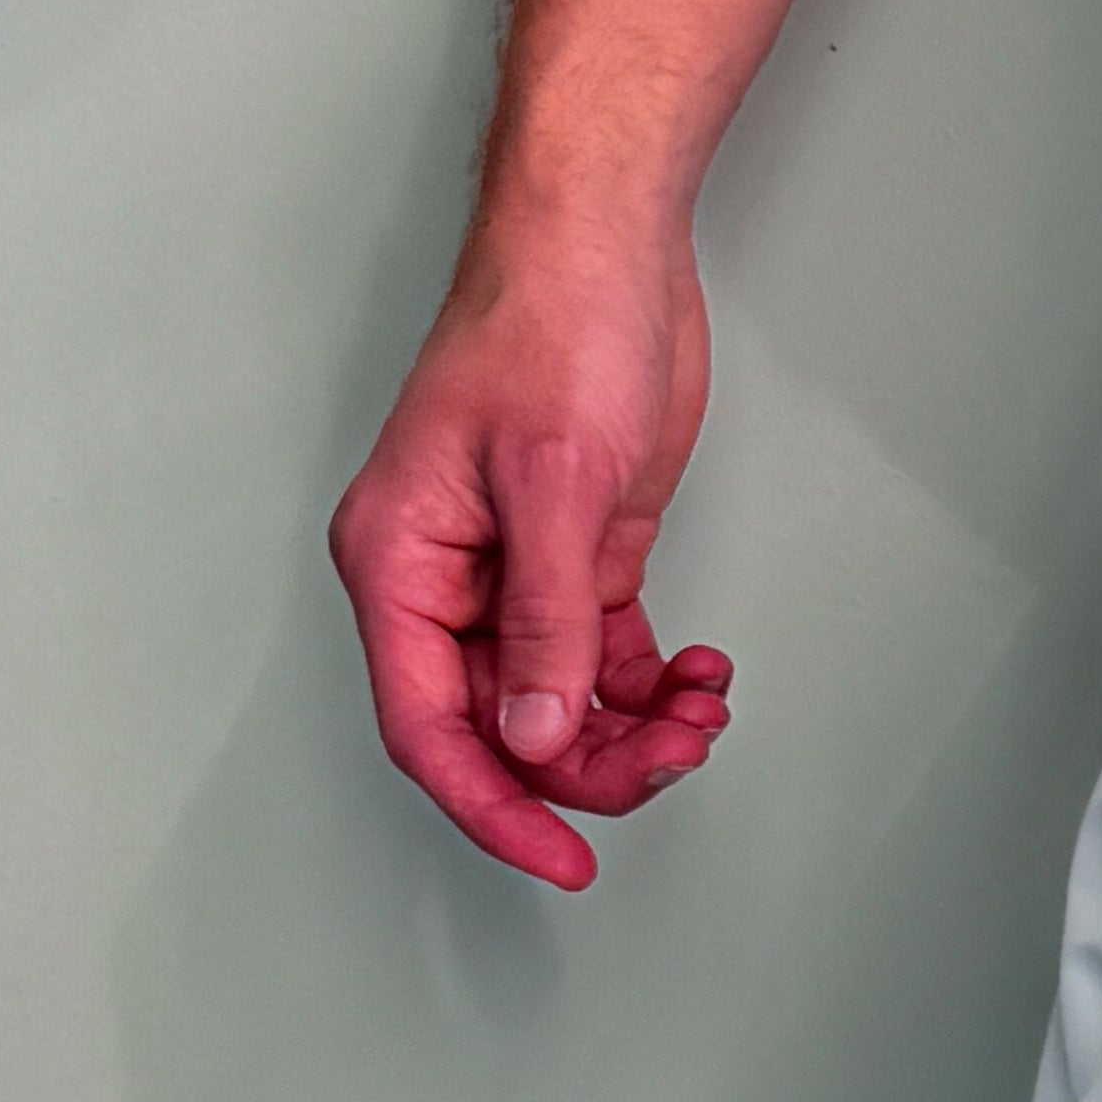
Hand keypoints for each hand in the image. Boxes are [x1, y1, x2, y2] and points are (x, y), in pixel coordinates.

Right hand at [327, 206, 730, 890]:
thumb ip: (544, 618)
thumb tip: (531, 730)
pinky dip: (650, 687)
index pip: (429, 727)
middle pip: (501, 729)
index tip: (562, 860)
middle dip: (588, 764)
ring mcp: (511, 574)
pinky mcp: (576, 558)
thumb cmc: (552, 325)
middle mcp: (445, 582)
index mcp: (400, 564)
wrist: (607, 241)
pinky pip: (600, 660)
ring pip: (557, 704)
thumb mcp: (556, 482)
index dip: (494, 806)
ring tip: (701, 712)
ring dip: (632, 731)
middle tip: (675, 760)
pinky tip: (700, 677)